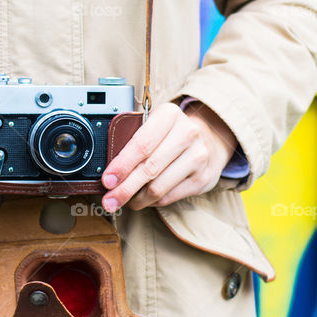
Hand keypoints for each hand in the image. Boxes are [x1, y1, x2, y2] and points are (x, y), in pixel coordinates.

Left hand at [100, 101, 236, 211]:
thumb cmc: (170, 134)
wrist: (208, 140)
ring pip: (158, 187)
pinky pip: (169, 197)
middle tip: (109, 200)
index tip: (107, 180)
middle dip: (125, 188)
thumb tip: (108, 171)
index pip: (142, 144)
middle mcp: (188, 133)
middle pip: (149, 169)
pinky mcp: (202, 178)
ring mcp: (198, 157)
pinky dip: (151, 201)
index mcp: (169, 115)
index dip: (122, 165)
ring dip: (136, 199)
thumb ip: (133, 140)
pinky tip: (143, 199)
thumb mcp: (153, 125)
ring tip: (124, 201)